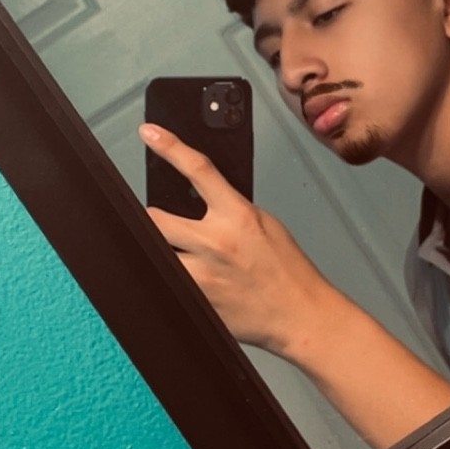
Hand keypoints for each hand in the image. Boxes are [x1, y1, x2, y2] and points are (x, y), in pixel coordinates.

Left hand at [140, 123, 329, 354]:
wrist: (299, 315)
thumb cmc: (287, 270)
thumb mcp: (264, 223)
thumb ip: (230, 208)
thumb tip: (198, 197)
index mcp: (237, 216)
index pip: (197, 170)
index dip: (169, 146)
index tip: (150, 134)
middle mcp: (216, 243)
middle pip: (155, 219)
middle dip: (153, 218)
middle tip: (159, 222)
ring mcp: (202, 276)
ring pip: (156, 254)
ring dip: (160, 250)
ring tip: (177, 255)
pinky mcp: (196, 302)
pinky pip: (168, 284)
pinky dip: (172, 279)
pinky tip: (189, 281)